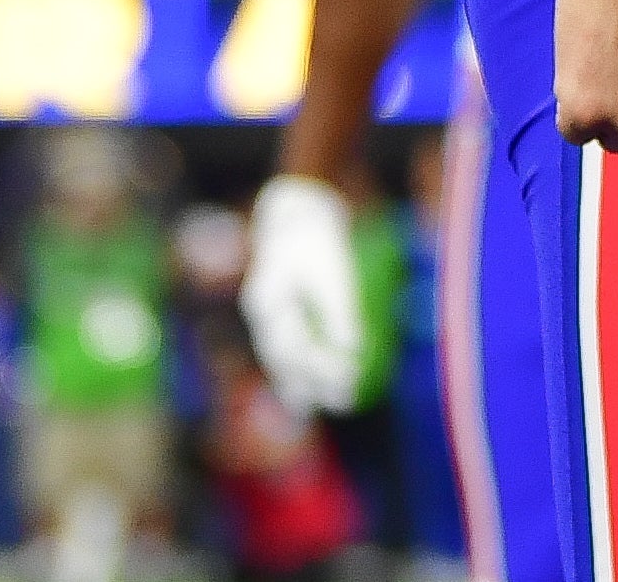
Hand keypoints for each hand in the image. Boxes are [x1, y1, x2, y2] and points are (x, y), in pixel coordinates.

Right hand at [243, 175, 364, 415]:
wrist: (295, 208)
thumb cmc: (315, 237)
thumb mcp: (332, 269)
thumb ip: (340, 310)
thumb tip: (354, 349)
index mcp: (270, 303)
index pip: (296, 347)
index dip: (324, 366)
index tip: (352, 376)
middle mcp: (264, 313)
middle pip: (285, 358)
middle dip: (313, 382)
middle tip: (345, 400)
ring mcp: (267, 312)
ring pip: (280, 357)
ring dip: (300, 382)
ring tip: (315, 408)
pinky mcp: (278, 310)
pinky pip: (284, 347)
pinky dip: (295, 368)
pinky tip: (303, 388)